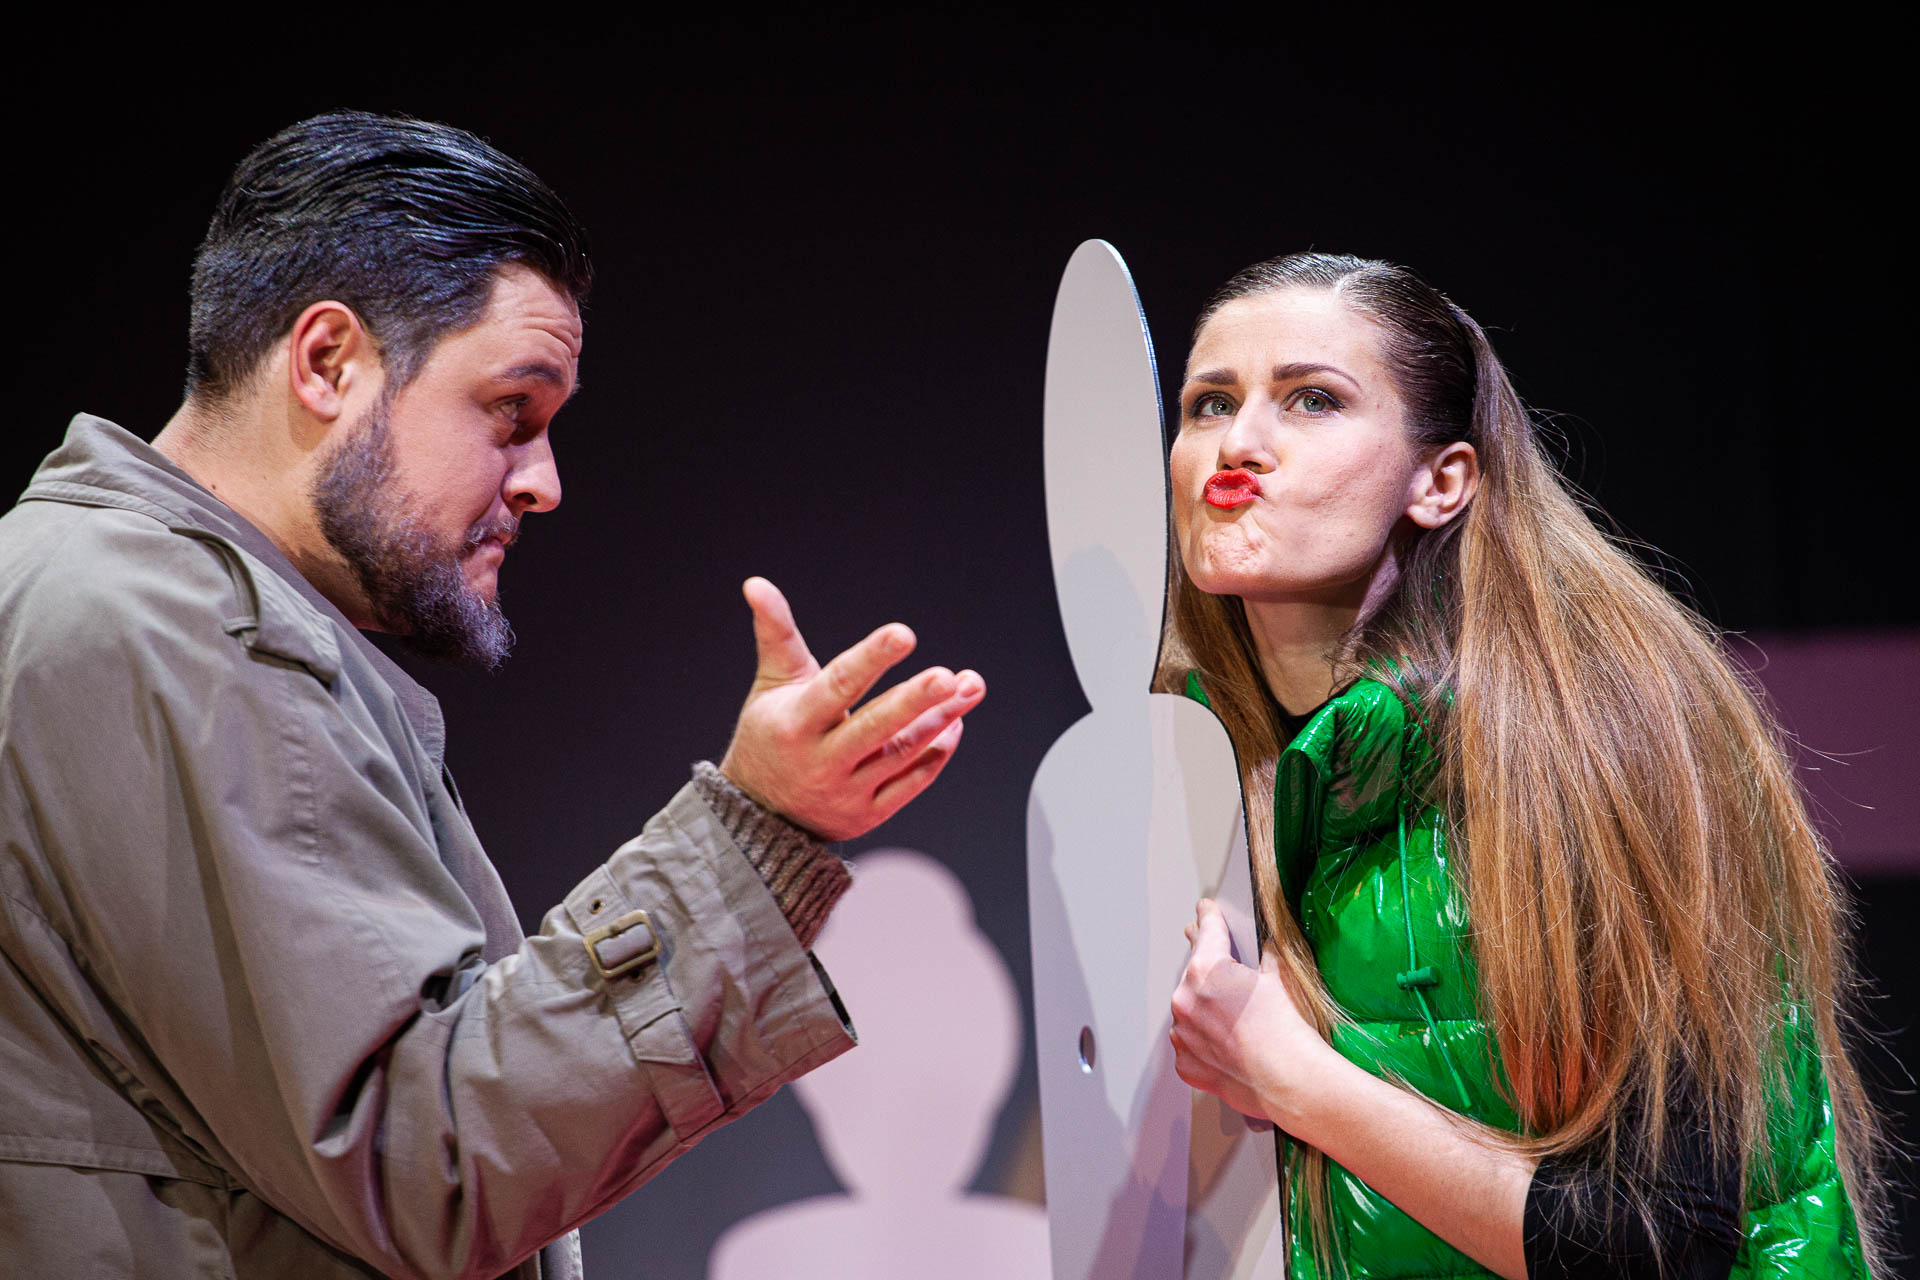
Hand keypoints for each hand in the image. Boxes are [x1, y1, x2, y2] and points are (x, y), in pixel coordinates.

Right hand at [717, 577, 985, 840]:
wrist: (760, 815)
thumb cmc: (771, 733)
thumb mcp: (771, 683)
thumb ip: (775, 631)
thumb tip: (756, 583)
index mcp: (795, 722)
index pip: (839, 685)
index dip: (871, 658)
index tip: (903, 633)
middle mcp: (821, 760)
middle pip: (876, 727)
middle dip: (915, 701)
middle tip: (949, 676)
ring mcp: (846, 791)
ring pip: (900, 753)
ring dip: (939, 720)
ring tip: (969, 687)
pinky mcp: (867, 814)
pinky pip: (909, 784)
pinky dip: (935, 755)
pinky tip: (955, 724)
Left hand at [1170, 899, 1322, 1128]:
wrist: (1290, 1081)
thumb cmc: (1287, 1030)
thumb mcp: (1279, 977)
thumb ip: (1264, 956)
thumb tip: (1265, 947)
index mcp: (1205, 970)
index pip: (1206, 932)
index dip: (1208, 917)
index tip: (1204, 910)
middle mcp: (1185, 999)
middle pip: (1195, 974)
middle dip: (1212, 973)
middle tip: (1232, 978)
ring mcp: (1182, 1034)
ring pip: (1190, 1011)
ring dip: (1206, 1009)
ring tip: (1239, 1021)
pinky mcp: (1186, 1064)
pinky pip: (1191, 1044)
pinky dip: (1205, 1041)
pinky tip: (1230, 1044)